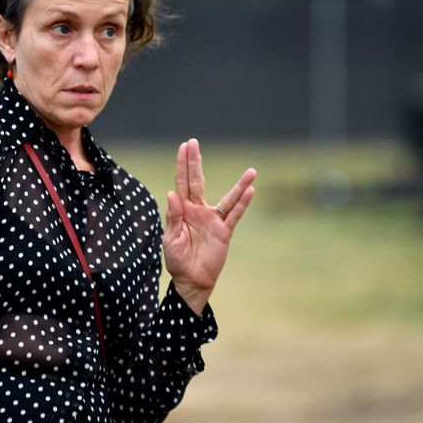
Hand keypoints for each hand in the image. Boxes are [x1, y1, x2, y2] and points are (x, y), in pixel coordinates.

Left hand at [163, 139, 255, 314]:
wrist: (191, 281)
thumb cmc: (178, 260)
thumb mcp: (170, 239)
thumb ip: (173, 216)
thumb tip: (172, 194)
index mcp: (182, 210)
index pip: (181, 183)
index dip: (182, 165)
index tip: (184, 146)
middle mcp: (198, 210)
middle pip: (197, 181)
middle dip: (195, 162)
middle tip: (194, 141)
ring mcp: (213, 220)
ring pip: (228, 198)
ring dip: (240, 184)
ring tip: (252, 171)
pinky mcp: (224, 232)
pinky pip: (235, 215)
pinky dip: (243, 203)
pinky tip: (250, 191)